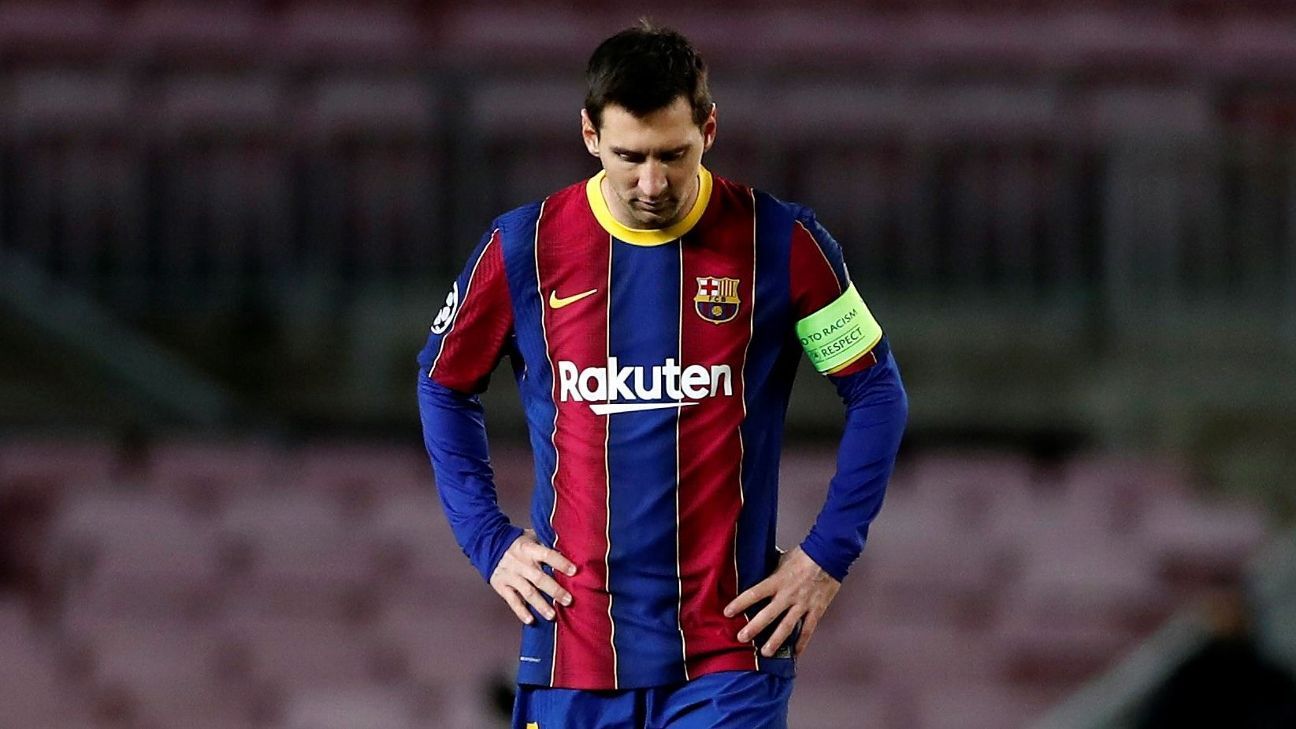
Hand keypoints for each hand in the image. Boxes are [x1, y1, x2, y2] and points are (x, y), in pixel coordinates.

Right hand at [489, 529, 576, 624]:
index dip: (560, 563)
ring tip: (552, 616)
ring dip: (540, 605)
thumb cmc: (518, 543)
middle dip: (555, 590)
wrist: (488, 545)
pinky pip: (512, 600)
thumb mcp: (531, 537)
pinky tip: (530, 620)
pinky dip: (521, 611)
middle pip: (539, 578)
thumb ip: (546, 544)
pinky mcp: (502, 586)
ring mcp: (510, 576)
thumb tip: (570, 549)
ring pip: (527, 592)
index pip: (547, 555)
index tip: (574, 571)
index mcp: (529, 549)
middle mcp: (519, 563)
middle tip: (568, 600)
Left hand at [723, 547, 839, 656]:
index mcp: (777, 581)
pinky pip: (808, 630)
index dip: (739, 604)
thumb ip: (769, 568)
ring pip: (787, 627)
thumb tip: (753, 566)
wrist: (829, 554)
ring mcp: (802, 604)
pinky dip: (802, 643)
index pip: (754, 593)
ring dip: (775, 641)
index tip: (727, 613)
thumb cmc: (804, 555)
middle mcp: (788, 595)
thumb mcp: (781, 558)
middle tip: (741, 638)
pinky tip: (795, 653)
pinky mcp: (816, 610)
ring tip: (765, 653)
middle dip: (753, 628)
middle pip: (768, 615)